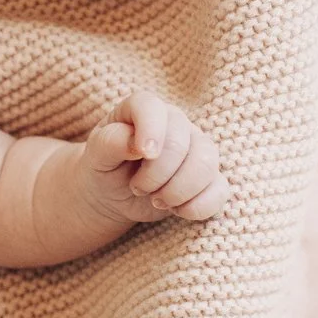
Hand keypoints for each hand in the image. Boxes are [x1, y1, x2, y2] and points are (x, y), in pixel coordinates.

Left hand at [82, 89, 229, 226]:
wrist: (114, 194)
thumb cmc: (106, 167)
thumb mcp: (97, 155)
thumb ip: (111, 142)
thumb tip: (136, 144)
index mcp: (144, 110)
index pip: (151, 107)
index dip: (150, 130)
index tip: (142, 154)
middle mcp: (176, 123)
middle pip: (182, 143)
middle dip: (157, 174)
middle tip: (137, 188)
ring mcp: (198, 149)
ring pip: (206, 164)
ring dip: (177, 191)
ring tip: (156, 200)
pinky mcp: (210, 177)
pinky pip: (219, 190)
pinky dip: (197, 206)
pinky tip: (176, 210)